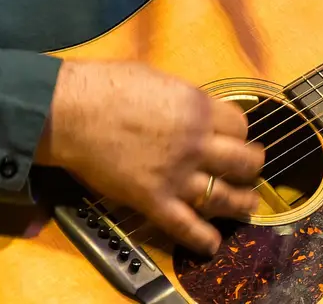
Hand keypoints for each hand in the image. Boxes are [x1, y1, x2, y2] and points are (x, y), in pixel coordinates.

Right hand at [35, 60, 263, 255]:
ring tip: (247, 206)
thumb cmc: (107, 86)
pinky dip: (202, 237)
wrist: (72, 111)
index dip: (240, 132)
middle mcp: (195, 143)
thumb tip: (191, 107)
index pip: (239, 125)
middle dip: (251, 167)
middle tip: (250, 170)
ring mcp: (176, 174)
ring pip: (224, 196)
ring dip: (241, 203)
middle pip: (243, 161)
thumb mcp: (158, 79)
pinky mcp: (152, 199)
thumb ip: (182, 98)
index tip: (236, 137)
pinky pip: (185, 224)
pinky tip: (212, 243)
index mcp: (197, 108)